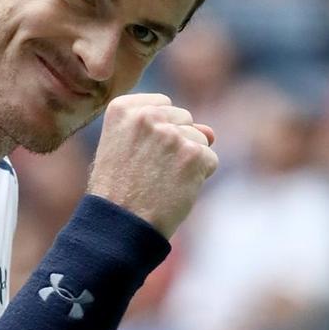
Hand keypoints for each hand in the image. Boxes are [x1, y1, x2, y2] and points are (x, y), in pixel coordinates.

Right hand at [87, 93, 217, 237]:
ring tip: (161, 181)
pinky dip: (198, 177)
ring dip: (188, 160)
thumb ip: (163, 128)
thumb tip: (210, 131)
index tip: (139, 154)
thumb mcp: (125, 148)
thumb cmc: (119, 189)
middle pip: (183, 119)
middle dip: (175, 143)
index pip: (162, 105)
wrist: (120, 224)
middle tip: (150, 171)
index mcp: (122, 108)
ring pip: (200, 139)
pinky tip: (175, 189)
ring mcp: (171, 133)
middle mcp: (146, 115)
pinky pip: (210, 160)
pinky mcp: (193, 153)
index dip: (157, 132)